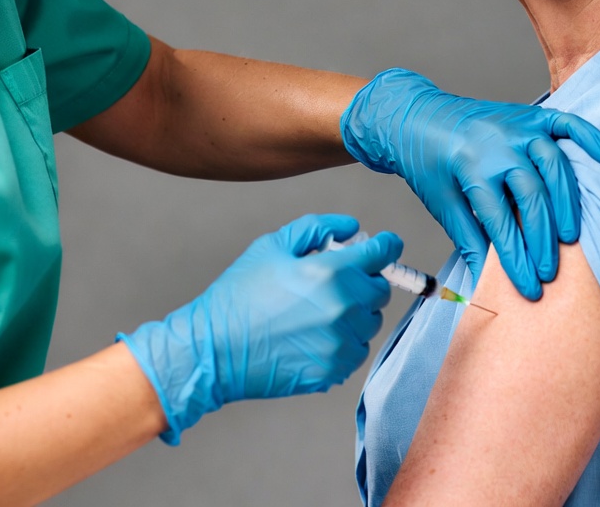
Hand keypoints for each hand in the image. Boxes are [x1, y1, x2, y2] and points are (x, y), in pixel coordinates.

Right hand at [118, 213, 401, 443]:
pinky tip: (314, 336)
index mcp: (330, 273)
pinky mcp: (333, 371)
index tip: (386, 245)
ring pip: (370, 322)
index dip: (386, 245)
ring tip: (318, 311)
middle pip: (380, 289)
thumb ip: (318, 228)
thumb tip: (353, 227)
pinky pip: (356, 350)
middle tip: (336, 281)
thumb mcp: (273, 246)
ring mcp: (340, 344)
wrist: (213, 350)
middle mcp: (343, 308)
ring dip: (355, 312)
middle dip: (365, 280)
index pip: (382, 253)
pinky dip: (344, 341)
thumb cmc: (239, 295)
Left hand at [340, 69, 599, 298]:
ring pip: (554, 165)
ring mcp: (517, 126)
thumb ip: (468, 239)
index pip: (501, 222)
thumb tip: (486, 282)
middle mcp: (498, 144)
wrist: (416, 115)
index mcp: (471, 167)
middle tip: (551, 273)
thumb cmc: (427, 161)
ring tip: (571, 238)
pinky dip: (591, 138)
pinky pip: (567, 123)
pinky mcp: (529, 114)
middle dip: (543, 239)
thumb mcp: (441, 201)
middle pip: (532, 196)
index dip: (516, 259)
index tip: (529, 289)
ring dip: (567, 203)